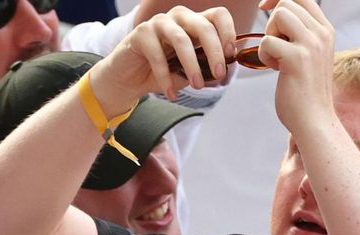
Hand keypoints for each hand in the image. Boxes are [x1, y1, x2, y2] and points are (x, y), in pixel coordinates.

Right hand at [88, 6, 236, 105]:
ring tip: (197, 86)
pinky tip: (171, 94)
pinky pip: (157, 55)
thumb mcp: (188, 71)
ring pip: (181, 39)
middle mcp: (178, 18)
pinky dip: (165, 78)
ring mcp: (159, 23)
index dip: (228, 31)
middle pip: (203, 26)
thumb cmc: (162, 72)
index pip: (217, 16)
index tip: (230, 53)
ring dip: (192, 65)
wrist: (129, 79)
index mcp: (194, 23)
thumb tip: (221, 71)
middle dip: (214, 52)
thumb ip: (205, 67)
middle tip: (219, 74)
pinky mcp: (140, 33)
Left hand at [257, 0, 335, 140]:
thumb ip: (300, 35)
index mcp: (326, 30)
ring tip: (276, 57)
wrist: (314, 120)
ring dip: (269, 35)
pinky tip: (275, 69)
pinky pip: (267, 41)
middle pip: (287, 4)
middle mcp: (322, 33)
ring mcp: (311, 44)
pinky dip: (264, 55)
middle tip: (276, 48)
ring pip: (279, 15)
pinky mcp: (297, 58)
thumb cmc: (306, 92)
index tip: (265, 8)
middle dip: (272, 23)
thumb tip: (279, 14)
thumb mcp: (309, 55)